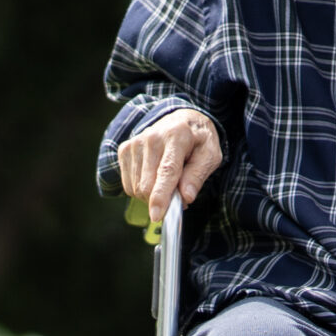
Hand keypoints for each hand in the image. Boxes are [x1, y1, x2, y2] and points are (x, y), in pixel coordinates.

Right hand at [118, 109, 222, 224]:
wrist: (181, 119)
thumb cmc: (198, 140)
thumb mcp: (210, 155)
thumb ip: (198, 175)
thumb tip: (185, 198)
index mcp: (177, 136)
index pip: (166, 171)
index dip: (161, 196)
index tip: (157, 215)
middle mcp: (151, 137)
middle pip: (147, 184)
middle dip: (162, 200)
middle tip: (178, 196)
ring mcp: (135, 143)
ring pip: (136, 187)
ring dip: (152, 195)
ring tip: (168, 183)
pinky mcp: (125, 150)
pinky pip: (128, 184)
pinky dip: (141, 189)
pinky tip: (154, 178)